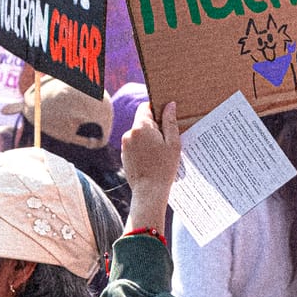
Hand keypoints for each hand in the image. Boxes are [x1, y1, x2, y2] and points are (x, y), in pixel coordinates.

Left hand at [121, 102, 181, 232]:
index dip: (156, 109)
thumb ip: (170, 122)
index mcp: (141, 127)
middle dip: (154, 126)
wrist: (149, 192)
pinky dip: (143, 148)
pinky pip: (134, 145)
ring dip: (149, 138)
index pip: (145, 107)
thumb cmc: (164, 168)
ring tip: (161, 152)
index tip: (166, 117)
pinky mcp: (124, 155)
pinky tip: (152, 159)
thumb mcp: (173, 143)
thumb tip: (169, 104)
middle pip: (142, 121)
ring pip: (139, 134)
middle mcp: (129, 133)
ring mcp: (125, 145)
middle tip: (167, 139)